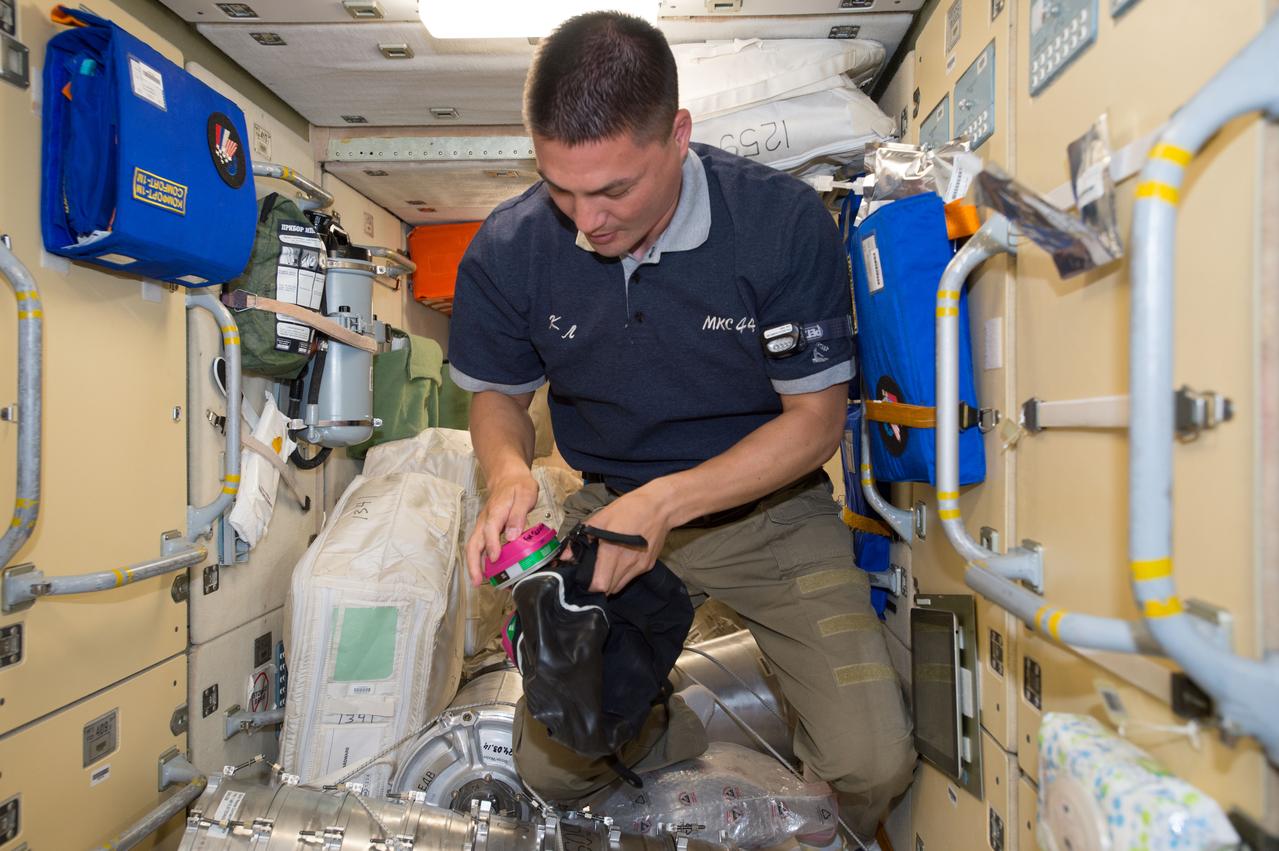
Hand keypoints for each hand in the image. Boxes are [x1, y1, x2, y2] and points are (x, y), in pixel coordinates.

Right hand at [466, 470, 539, 586]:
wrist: (508, 476)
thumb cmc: (518, 485)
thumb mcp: (525, 495)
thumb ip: (518, 515)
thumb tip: (512, 536)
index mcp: (496, 511)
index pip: (490, 530)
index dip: (492, 545)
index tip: (496, 558)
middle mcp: (485, 520)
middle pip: (474, 543)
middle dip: (473, 563)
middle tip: (477, 581)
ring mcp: (483, 525)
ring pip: (474, 546)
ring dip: (474, 564)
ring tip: (478, 582)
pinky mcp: (485, 529)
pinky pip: (478, 545)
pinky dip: (479, 559)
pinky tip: (486, 571)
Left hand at [583, 483, 675, 594]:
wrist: (660, 506)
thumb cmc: (629, 508)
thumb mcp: (601, 518)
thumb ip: (581, 538)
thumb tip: (564, 556)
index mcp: (613, 551)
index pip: (599, 585)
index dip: (588, 585)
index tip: (583, 578)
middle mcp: (627, 563)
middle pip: (609, 590)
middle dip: (598, 585)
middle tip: (591, 574)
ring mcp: (639, 566)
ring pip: (620, 586)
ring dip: (610, 582)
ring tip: (604, 568)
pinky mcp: (648, 566)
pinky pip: (631, 578)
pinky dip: (622, 575)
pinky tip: (620, 561)